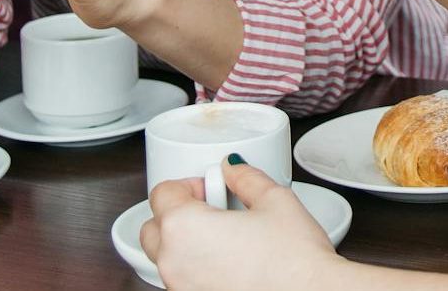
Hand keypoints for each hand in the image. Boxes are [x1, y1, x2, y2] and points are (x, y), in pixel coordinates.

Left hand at [141, 162, 341, 290]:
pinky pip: (184, 280)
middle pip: (153, 228)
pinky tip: (230, 263)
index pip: (162, 193)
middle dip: (177, 214)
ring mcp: (182, 288)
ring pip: (167, 258)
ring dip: (185, 243)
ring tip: (225, 238)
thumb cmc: (294, 261)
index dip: (189, 184)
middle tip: (212, 210)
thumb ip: (245, 176)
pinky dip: (197, 269)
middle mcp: (174, 262)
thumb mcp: (274, 199)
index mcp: (184, 227)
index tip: (211, 187)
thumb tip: (234, 168)